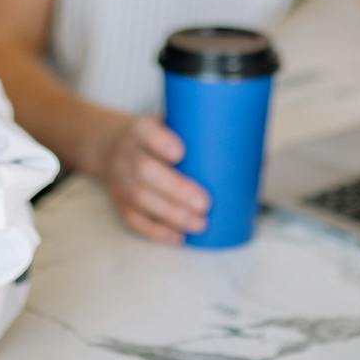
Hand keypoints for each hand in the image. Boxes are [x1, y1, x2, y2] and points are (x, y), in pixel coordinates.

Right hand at [95, 113, 209, 243]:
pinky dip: (156, 231)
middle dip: (175, 190)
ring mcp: (120, 181)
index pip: (146, 133)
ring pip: (140, 199)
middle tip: (205, 203)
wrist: (110, 147)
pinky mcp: (120, 203)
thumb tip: (250, 152)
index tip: (181, 152)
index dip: (161, 143)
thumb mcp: (168, 123)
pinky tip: (179, 237)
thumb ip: (196, 133)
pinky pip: (134, 220)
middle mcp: (126, 155)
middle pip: (145, 172)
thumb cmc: (156, 137)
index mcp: (140, 130)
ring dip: (171, 215)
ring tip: (200, 224)